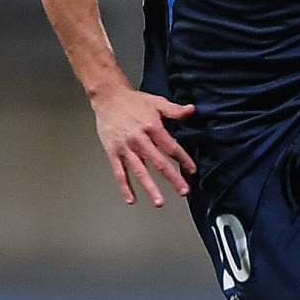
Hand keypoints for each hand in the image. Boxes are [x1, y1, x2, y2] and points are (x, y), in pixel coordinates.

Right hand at [90, 86, 195, 205]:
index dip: (183, 159)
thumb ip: (174, 110)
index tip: (192, 170)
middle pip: (158, 162)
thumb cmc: (132, 101)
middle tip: (183, 190)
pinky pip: (120, 173)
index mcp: (151, 127)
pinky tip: (132, 199)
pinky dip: (125, 187)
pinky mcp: (113, 152)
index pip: (171, 147)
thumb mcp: (157, 101)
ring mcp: (125, 148)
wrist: (107, 97)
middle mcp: (139, 140)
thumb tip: (192, 110)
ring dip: (150, 188)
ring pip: (139, 171)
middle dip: (172, 178)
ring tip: (159, 201)